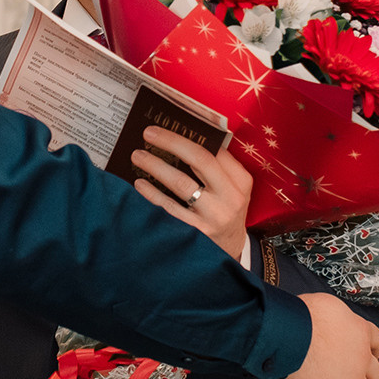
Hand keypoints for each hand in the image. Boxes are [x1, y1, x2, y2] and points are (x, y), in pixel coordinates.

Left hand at [130, 127, 254, 261]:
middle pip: (200, 160)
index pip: (214, 151)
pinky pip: (168, 208)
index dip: (188, 136)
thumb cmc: (225, 211)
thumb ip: (218, 167)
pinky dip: (151, 194)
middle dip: (172, 142)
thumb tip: (183, 139)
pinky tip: (139, 184)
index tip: (167, 126)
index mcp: (240, 181)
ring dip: (155, 166)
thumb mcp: (233, 189)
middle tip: (149, 133)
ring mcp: (213, 217)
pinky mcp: (195, 234)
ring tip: (137, 156)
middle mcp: (229, 198)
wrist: (231, 251)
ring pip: (180, 183)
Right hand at [276, 292, 378, 378]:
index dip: (373, 350)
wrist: (286, 336)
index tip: (370, 355)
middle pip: (375, 372)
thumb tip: (328, 319)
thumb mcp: (324, 304)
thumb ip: (335, 316)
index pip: (376, 341)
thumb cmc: (296, 318)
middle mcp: (362, 357)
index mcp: (360, 332)